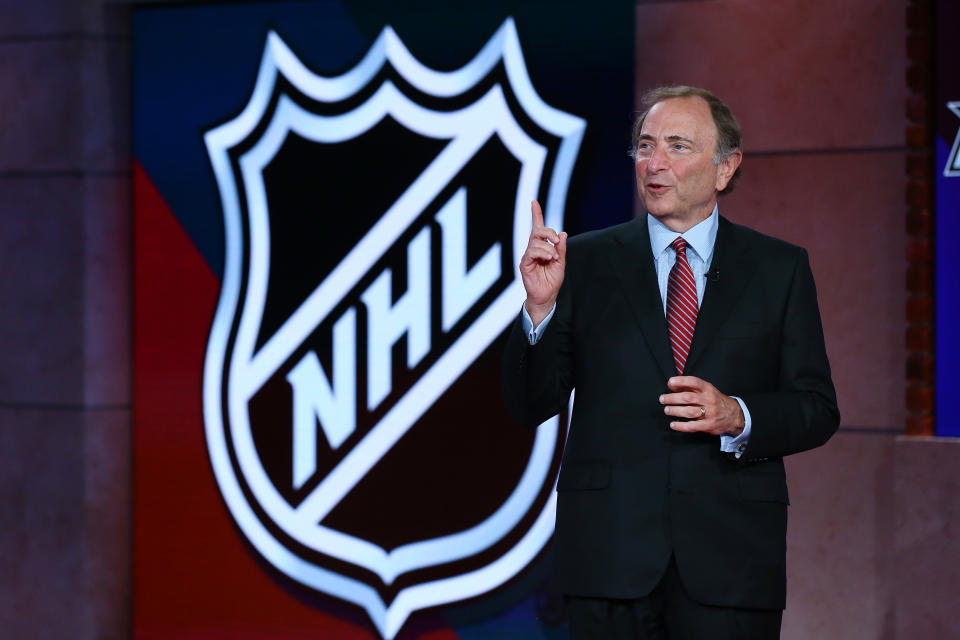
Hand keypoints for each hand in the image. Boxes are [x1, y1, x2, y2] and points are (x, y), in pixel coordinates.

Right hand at [519, 200, 566, 325]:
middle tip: (557, 240)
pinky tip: (549, 258)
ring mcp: (528, 256)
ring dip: (548, 247)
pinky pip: (532, 252)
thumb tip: (563, 234)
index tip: (534, 202)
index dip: (536, 215)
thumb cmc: (552, 281)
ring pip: (535, 241)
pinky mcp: (525, 264)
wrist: (547, 296)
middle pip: (537, 232)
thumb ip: (561, 249)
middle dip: (548, 231)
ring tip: (554, 257)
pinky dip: (542, 252)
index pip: (537, 228)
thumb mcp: (561, 262)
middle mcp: (533, 250)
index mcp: (542, 248)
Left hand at [659, 376, 744, 436]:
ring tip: (667, 410)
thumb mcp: (707, 390)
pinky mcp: (709, 425)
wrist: (734, 415)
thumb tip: (672, 384)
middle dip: (672, 398)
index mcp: (708, 389)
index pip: (693, 382)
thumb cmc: (716, 401)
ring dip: (675, 411)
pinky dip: (681, 426)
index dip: (681, 381)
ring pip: (689, 411)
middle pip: (687, 397)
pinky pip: (693, 426)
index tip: (670, 383)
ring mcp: (709, 413)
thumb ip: (691, 387)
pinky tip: (673, 425)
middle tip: (662, 399)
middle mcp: (708, 400)